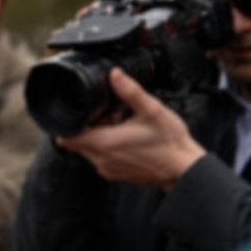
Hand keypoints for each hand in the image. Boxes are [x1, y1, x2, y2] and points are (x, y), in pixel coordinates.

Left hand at [54, 68, 204, 186]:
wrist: (184, 169)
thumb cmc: (170, 141)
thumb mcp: (151, 110)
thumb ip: (130, 92)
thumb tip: (114, 74)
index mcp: (103, 143)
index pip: (66, 137)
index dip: (68, 125)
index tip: (79, 115)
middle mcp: (100, 160)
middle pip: (77, 142)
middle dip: (86, 128)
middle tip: (108, 119)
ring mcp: (106, 170)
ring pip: (88, 151)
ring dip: (97, 139)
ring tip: (120, 129)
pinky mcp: (114, 175)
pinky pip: (101, 160)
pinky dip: (107, 150)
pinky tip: (126, 142)